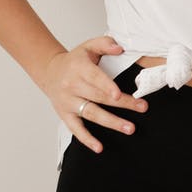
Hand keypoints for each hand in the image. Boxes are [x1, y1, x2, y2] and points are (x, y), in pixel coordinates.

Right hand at [42, 37, 147, 153]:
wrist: (50, 71)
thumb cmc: (75, 60)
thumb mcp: (88, 46)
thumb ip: (105, 44)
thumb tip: (120, 48)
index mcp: (79, 68)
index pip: (94, 78)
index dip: (107, 87)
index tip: (118, 95)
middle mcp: (72, 86)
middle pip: (99, 97)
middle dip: (123, 104)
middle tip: (141, 108)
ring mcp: (68, 102)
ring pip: (91, 114)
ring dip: (111, 122)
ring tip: (130, 128)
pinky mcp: (65, 115)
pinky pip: (76, 129)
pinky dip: (87, 139)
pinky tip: (99, 147)